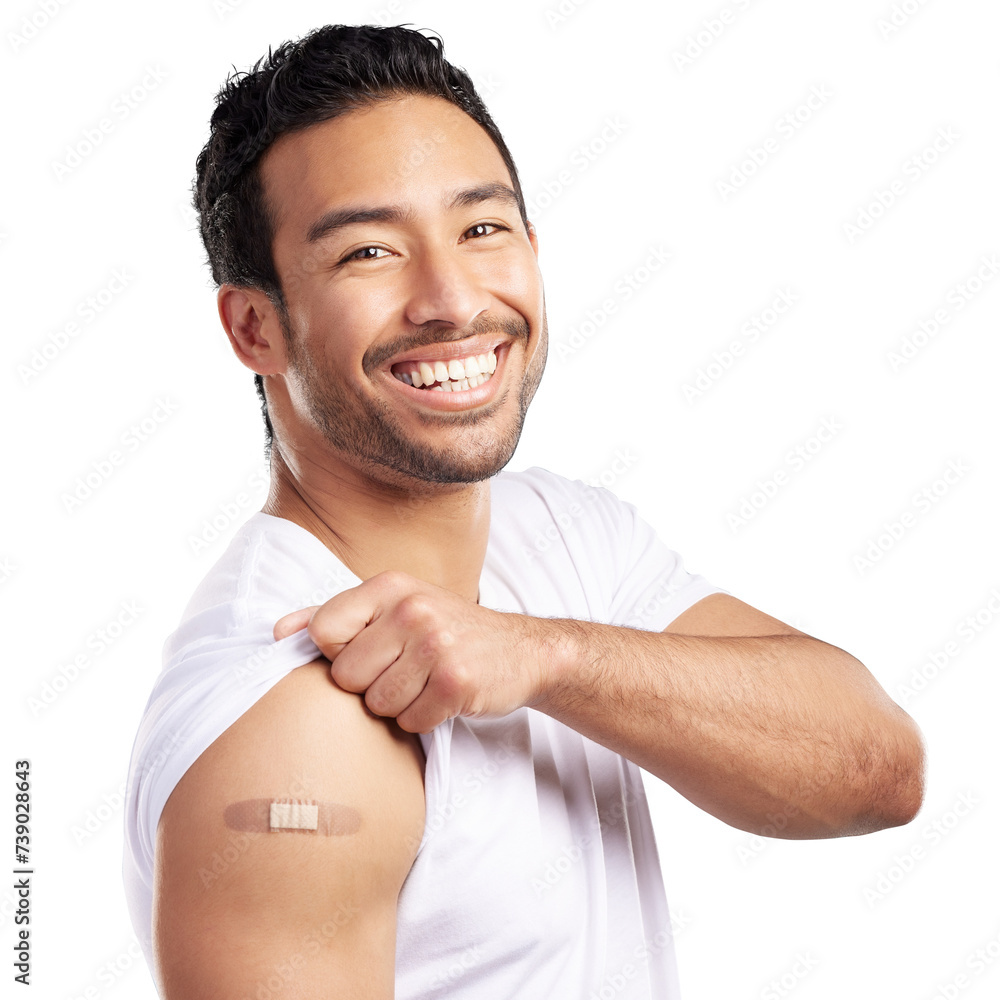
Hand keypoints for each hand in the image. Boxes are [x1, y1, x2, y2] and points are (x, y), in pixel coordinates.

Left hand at [272, 570, 555, 732]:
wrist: (520, 650)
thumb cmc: (447, 630)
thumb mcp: (394, 608)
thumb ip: (336, 616)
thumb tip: (278, 631)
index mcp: (390, 586)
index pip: (323, 632)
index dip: (338, 653)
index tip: (368, 650)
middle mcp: (412, 609)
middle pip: (345, 676)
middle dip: (369, 685)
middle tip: (403, 670)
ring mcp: (437, 645)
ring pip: (376, 704)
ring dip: (398, 705)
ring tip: (424, 683)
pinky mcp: (457, 681)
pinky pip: (410, 721)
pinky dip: (423, 719)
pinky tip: (442, 698)